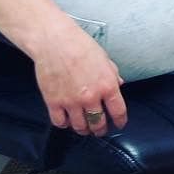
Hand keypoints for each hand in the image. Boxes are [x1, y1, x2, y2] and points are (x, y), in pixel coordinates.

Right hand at [32, 21, 126, 136]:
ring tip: (85, 128)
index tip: (120, 124)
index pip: (118, 111)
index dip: (120, 121)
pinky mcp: (54, 103)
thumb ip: (112, 74)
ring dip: (84, 130)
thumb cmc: (81, 47)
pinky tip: (67, 121)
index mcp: (107, 85)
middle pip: (98, 123)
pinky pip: (60, 122)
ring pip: (80, 126)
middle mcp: (91, 97)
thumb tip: (119, 85)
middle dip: (101, 129)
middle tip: (100, 130)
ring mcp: (71, 102)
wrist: (56, 43)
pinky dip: (65, 124)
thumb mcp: (105, 59)